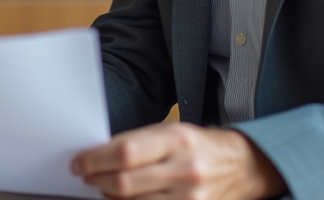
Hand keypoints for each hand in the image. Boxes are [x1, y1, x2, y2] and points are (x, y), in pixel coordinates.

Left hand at [70, 122, 285, 199]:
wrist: (242, 165)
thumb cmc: (200, 146)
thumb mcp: (171, 131)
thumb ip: (138, 143)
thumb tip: (100, 155)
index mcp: (177, 139)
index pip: (125, 152)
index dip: (96, 159)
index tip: (81, 162)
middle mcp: (184, 169)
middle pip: (126, 182)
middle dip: (98, 179)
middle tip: (86, 175)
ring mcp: (189, 197)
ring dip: (110, 196)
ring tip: (103, 187)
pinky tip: (122, 199)